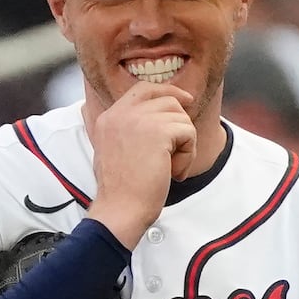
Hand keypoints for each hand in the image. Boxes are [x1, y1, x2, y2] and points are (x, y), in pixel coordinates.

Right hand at [85, 82, 196, 247]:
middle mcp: (121, 113)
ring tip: (171, 167)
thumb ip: (131, 130)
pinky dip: (188, 155)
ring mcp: (138, 120)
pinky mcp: (158, 131)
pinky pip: (188, 133)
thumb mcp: (116, 151)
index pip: (143, 89)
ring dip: (184, 145)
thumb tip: (163, 118)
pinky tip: (174, 172)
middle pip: (167, 100)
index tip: (186, 102)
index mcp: (109, 117)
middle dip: (180, 124)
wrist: (120, 209)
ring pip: (181, 118)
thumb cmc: (122, 190)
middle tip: (177, 152)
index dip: (168, 92)